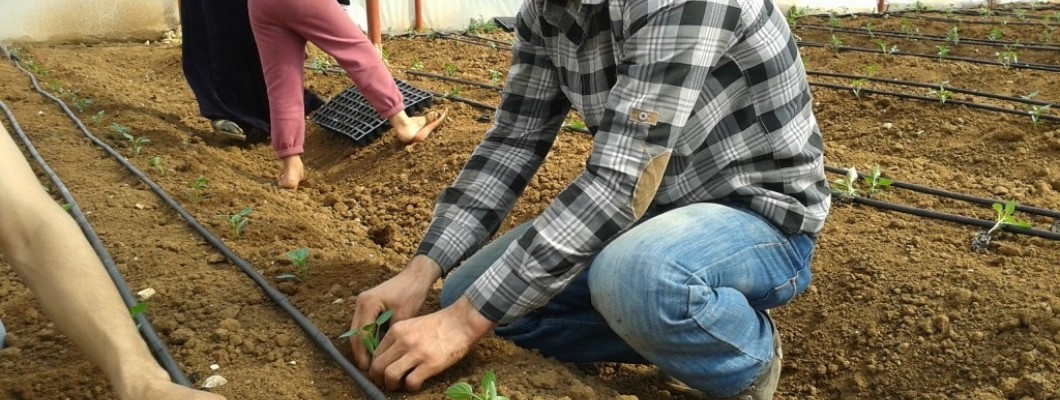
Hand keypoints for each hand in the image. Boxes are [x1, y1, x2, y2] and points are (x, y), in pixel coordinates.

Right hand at [350, 255, 441, 368]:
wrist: (415, 276)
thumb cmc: (411, 293)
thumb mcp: (403, 315)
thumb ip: (391, 334)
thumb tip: (385, 355)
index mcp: (368, 303)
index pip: (361, 333)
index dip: (364, 353)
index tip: (369, 367)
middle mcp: (361, 302)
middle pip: (355, 333)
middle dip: (360, 352)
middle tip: (367, 369)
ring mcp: (362, 303)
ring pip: (357, 330)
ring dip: (362, 346)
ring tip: (370, 362)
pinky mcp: (367, 305)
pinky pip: (363, 325)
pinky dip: (367, 338)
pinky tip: (374, 350)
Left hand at [368, 296, 495, 390]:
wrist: (462, 321)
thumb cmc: (439, 324)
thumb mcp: (412, 325)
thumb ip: (399, 338)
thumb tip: (388, 357)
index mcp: (397, 331)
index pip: (375, 354)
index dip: (376, 366)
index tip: (382, 372)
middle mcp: (403, 341)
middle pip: (377, 366)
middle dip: (379, 379)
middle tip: (386, 382)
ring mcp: (416, 353)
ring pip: (390, 376)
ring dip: (392, 385)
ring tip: (399, 385)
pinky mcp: (430, 364)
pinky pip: (411, 382)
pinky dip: (411, 387)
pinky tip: (417, 382)